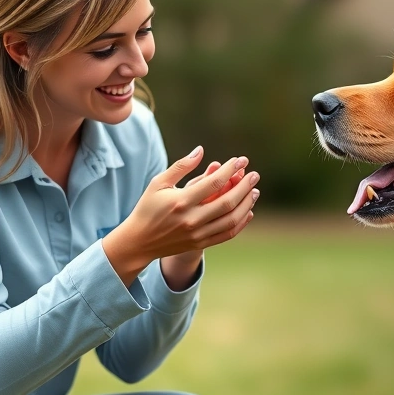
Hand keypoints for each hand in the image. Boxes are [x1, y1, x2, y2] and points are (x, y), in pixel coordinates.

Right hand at [160, 160, 247, 289]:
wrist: (139, 242)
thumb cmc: (147, 207)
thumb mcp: (159, 183)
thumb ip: (181, 166)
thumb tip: (201, 150)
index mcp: (181, 201)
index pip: (213, 183)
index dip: (230, 170)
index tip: (240, 160)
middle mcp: (191, 219)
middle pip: (227, 201)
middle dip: (244, 186)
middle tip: (254, 175)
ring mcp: (197, 234)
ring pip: (231, 219)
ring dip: (246, 204)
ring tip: (254, 191)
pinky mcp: (200, 244)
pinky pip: (227, 234)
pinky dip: (241, 222)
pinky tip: (248, 211)